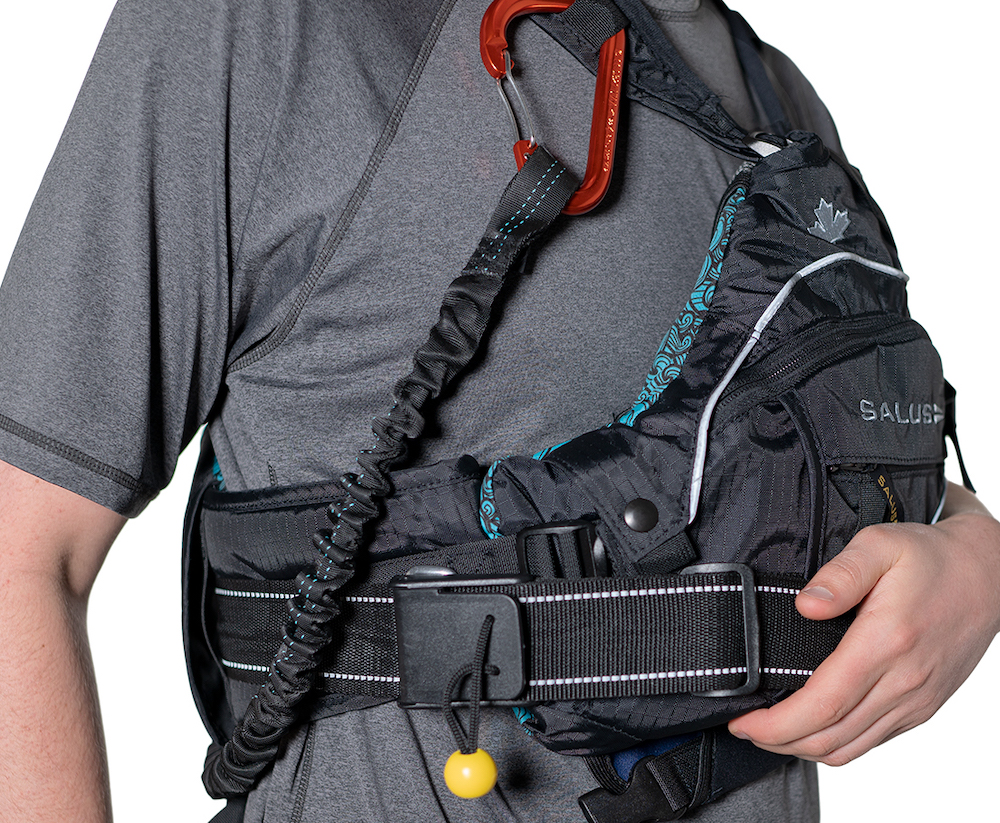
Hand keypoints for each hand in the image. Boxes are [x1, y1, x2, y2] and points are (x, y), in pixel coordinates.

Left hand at [728, 483, 999, 765]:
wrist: (988, 573)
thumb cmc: (929, 556)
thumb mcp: (880, 544)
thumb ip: (840, 574)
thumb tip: (806, 605)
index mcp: (886, 643)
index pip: (821, 705)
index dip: (775, 723)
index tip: (742, 720)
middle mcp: (903, 682)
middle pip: (829, 737)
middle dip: (777, 740)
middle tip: (742, 726)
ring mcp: (915, 701)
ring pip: (849, 748)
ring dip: (802, 748)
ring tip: (767, 730)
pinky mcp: (922, 707)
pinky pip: (871, 741)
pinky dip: (834, 743)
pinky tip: (809, 725)